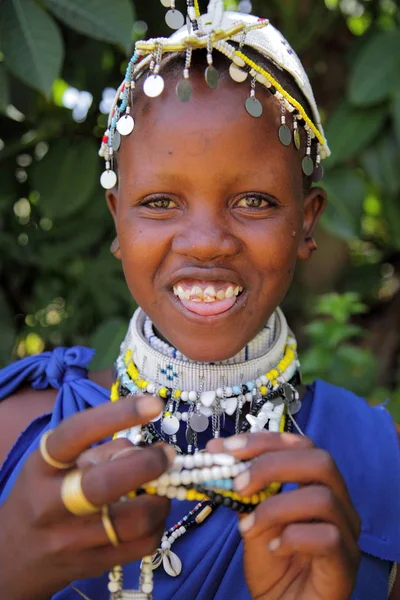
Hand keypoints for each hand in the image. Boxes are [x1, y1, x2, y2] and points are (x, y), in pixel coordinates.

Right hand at [0, 395, 173, 599]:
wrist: (12, 559)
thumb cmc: (41, 497)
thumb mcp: (54, 465)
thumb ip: (97, 450)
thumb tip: (142, 448)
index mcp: (42, 466)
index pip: (78, 432)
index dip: (118, 414)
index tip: (152, 404)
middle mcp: (51, 503)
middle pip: (107, 483)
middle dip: (148, 464)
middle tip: (166, 454)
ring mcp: (71, 539)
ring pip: (135, 520)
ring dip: (159, 499)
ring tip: (158, 488)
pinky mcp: (93, 565)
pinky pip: (143, 545)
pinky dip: (158, 525)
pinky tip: (150, 514)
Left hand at [207, 432, 360, 599]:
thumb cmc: (273, 562)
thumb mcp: (252, 519)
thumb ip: (243, 490)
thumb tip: (216, 455)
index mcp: (317, 485)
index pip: (300, 445)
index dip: (263, 440)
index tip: (226, 447)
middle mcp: (339, 503)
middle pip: (320, 461)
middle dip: (272, 464)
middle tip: (239, 484)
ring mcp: (347, 533)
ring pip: (323, 498)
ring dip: (276, 507)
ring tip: (249, 526)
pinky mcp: (345, 563)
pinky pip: (327, 537)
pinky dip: (293, 537)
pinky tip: (275, 549)